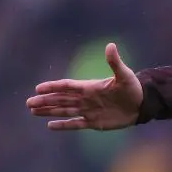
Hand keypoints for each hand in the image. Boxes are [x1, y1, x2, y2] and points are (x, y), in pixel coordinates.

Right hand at [26, 42, 142, 130]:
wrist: (143, 105)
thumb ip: (114, 62)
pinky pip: (75, 124)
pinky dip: (64, 125)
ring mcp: (89, 111)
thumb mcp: (124, 74)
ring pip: (64, 111)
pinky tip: (50, 125)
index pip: (67, 86)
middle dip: (45, 101)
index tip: (38, 88)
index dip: (53, 87)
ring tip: (33, 111)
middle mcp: (86, 99)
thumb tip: (110, 45)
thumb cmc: (133, 88)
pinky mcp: (94, 122)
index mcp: (90, 87)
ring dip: (49, 111)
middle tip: (29, 103)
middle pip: (61, 99)